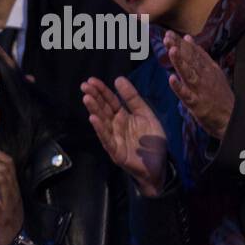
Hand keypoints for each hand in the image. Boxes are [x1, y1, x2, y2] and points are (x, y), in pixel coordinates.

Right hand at [81, 76, 168, 196]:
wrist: (159, 166)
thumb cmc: (151, 142)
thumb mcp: (146, 115)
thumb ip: (133, 99)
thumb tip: (118, 79)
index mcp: (123, 117)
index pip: (110, 101)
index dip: (102, 91)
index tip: (91, 80)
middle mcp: (115, 126)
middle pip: (103, 109)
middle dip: (94, 97)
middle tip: (84, 85)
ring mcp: (114, 139)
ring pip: (102, 122)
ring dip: (94, 110)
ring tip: (87, 98)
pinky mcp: (116, 152)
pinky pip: (106, 139)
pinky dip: (100, 129)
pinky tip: (93, 119)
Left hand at [165, 31, 235, 139]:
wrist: (231, 117)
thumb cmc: (219, 95)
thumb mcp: (212, 71)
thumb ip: (199, 56)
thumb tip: (188, 38)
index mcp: (208, 69)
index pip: (193, 53)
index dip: (181, 43)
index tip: (169, 33)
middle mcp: (205, 77)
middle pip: (190, 60)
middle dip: (179, 48)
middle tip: (167, 37)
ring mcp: (201, 90)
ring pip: (189, 73)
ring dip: (180, 62)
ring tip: (172, 51)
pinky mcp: (198, 104)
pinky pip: (187, 95)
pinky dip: (179, 87)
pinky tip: (171, 79)